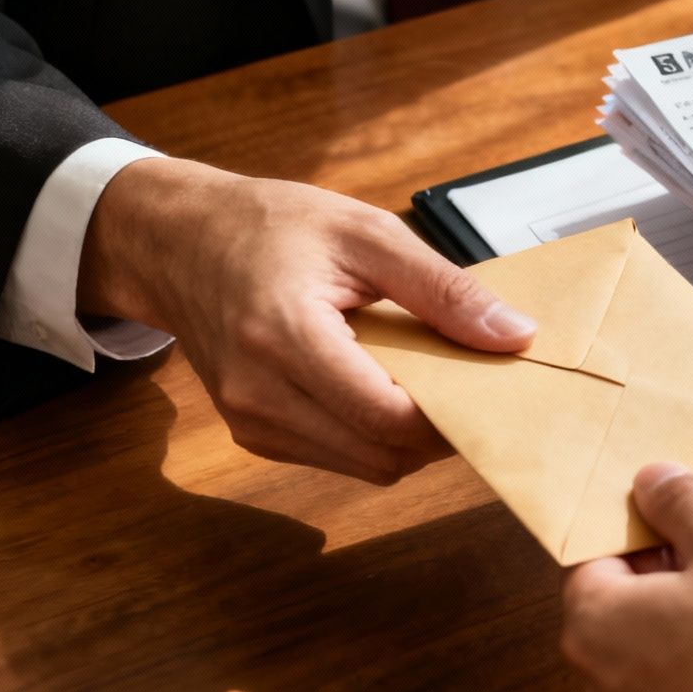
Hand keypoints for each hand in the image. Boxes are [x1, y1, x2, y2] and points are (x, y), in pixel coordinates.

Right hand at [77, 157, 536, 482]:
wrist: (178, 241)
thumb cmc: (270, 226)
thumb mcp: (367, 233)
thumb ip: (444, 289)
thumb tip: (514, 336)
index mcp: (284, 336)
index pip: (387, 417)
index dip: (450, 415)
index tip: (489, 383)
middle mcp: (259, 393)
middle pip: (381, 454)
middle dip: (438, 432)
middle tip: (472, 385)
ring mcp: (251, 421)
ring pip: (364, 466)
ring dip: (407, 438)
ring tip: (430, 381)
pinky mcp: (254, 433)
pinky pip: (337, 457)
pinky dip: (374, 435)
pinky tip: (386, 387)